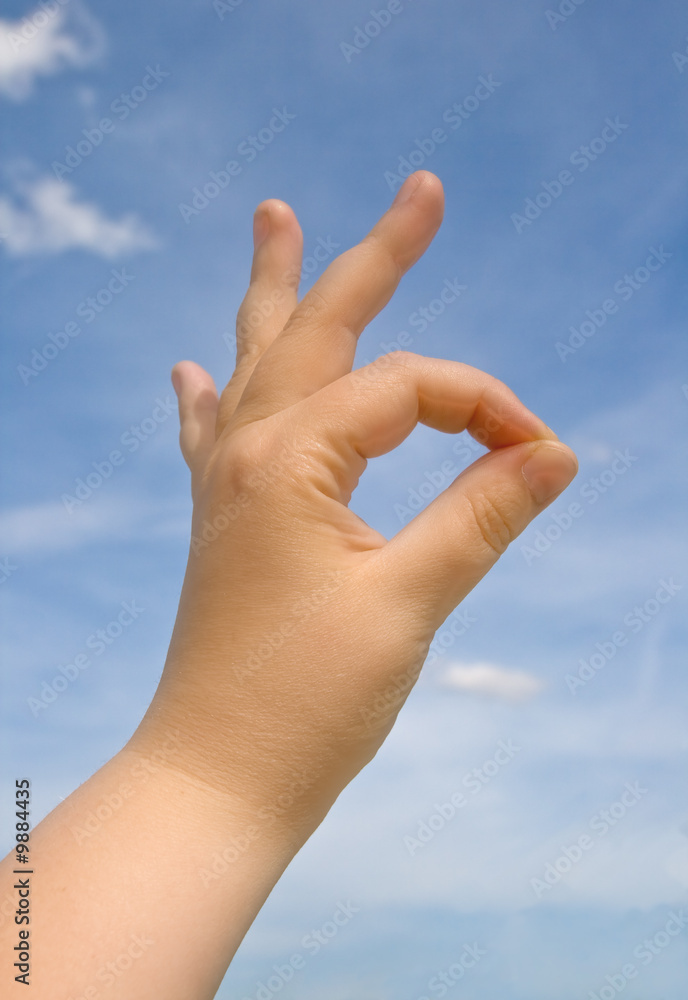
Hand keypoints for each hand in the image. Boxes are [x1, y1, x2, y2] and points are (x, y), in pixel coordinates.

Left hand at [132, 170, 577, 840]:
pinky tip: (188, 370)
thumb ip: (484, 515)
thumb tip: (554, 450)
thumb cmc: (307, 703)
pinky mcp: (222, 520)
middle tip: (423, 189)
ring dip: (277, 289)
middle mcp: (246, 452)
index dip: (488, 408)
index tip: (541, 455)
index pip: (410, 390)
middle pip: (320, 326)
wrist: (216, 778)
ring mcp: (224, 483)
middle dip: (378, 256)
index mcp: (290, 459)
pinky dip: (210, 393)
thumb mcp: (410, 603)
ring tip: (274, 216)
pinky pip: (213, 432)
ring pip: (257, 359)